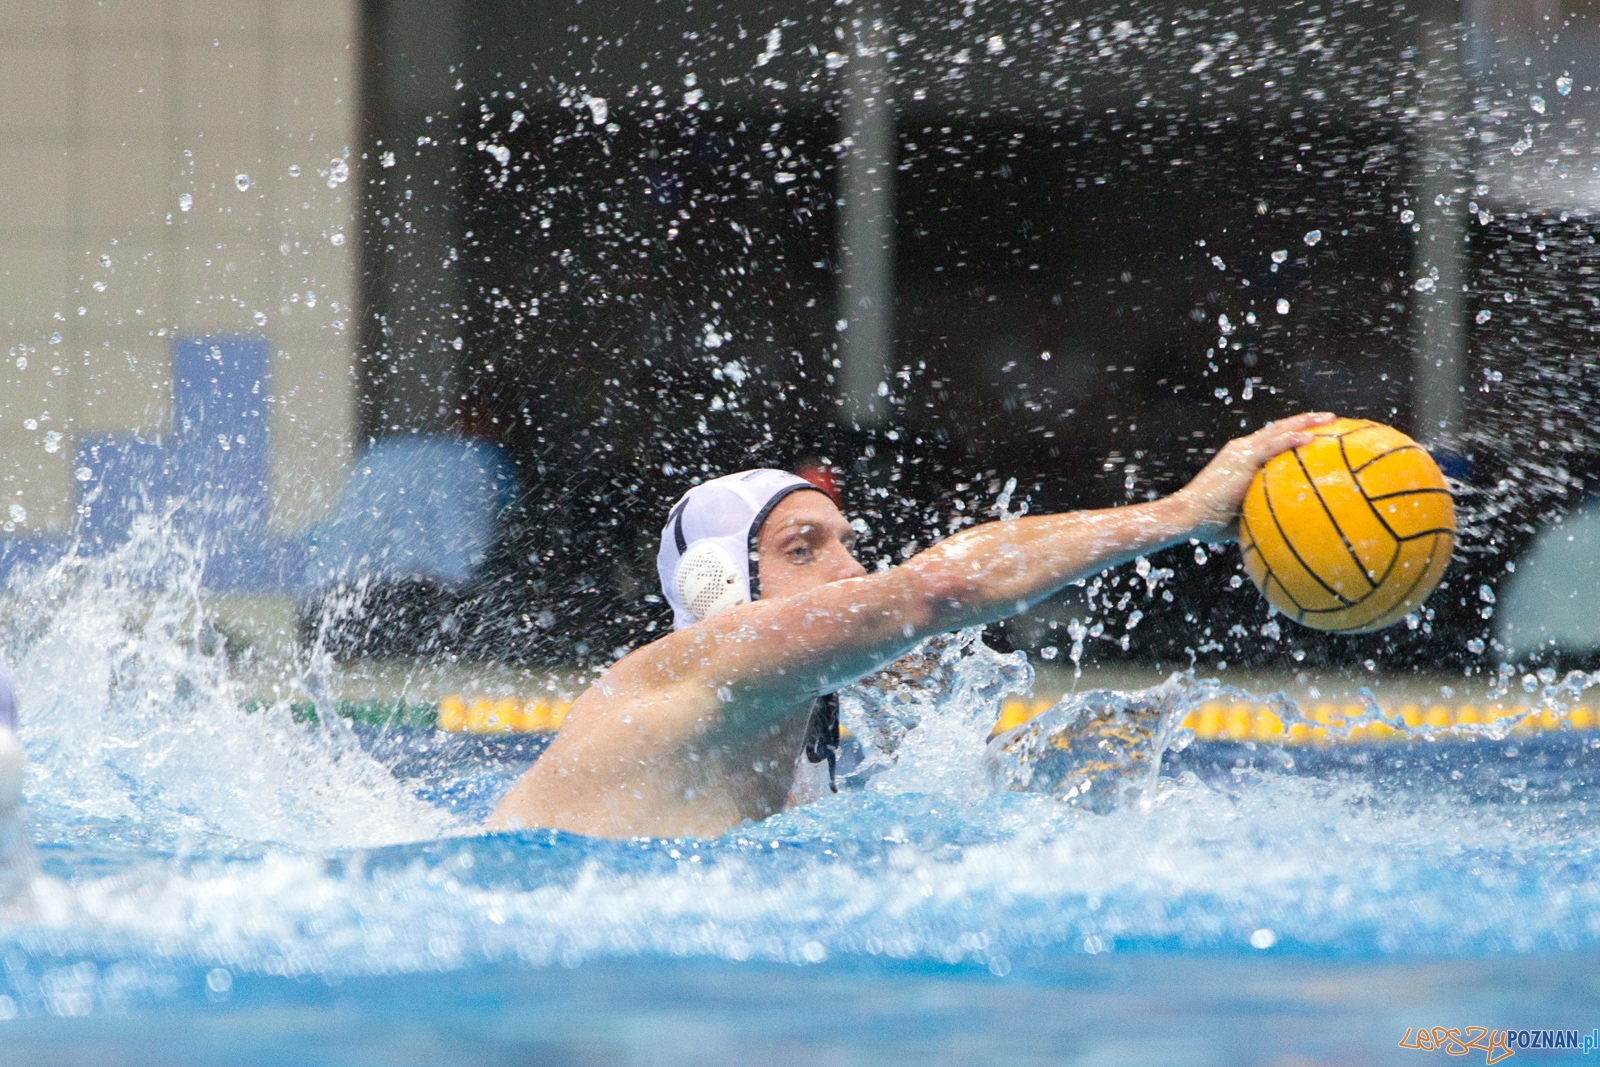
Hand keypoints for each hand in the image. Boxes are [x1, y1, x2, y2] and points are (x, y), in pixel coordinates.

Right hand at [1171, 412, 1335, 541]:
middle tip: (1330, 419)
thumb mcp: (1243, 517)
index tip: (1317, 433)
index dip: (1294, 434)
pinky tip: (1312, 437)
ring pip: (1278, 430)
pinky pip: (1271, 446)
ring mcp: (1241, 452)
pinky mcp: (1241, 459)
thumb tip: (1287, 531)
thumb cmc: (1210, 524)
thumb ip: (1263, 516)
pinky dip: (1291, 440)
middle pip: (1279, 428)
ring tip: (1330, 419)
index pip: (1272, 441)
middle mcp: (1241, 450)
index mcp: (1241, 459)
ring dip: (1305, 422)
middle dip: (1306, 421)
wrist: (1186, 516)